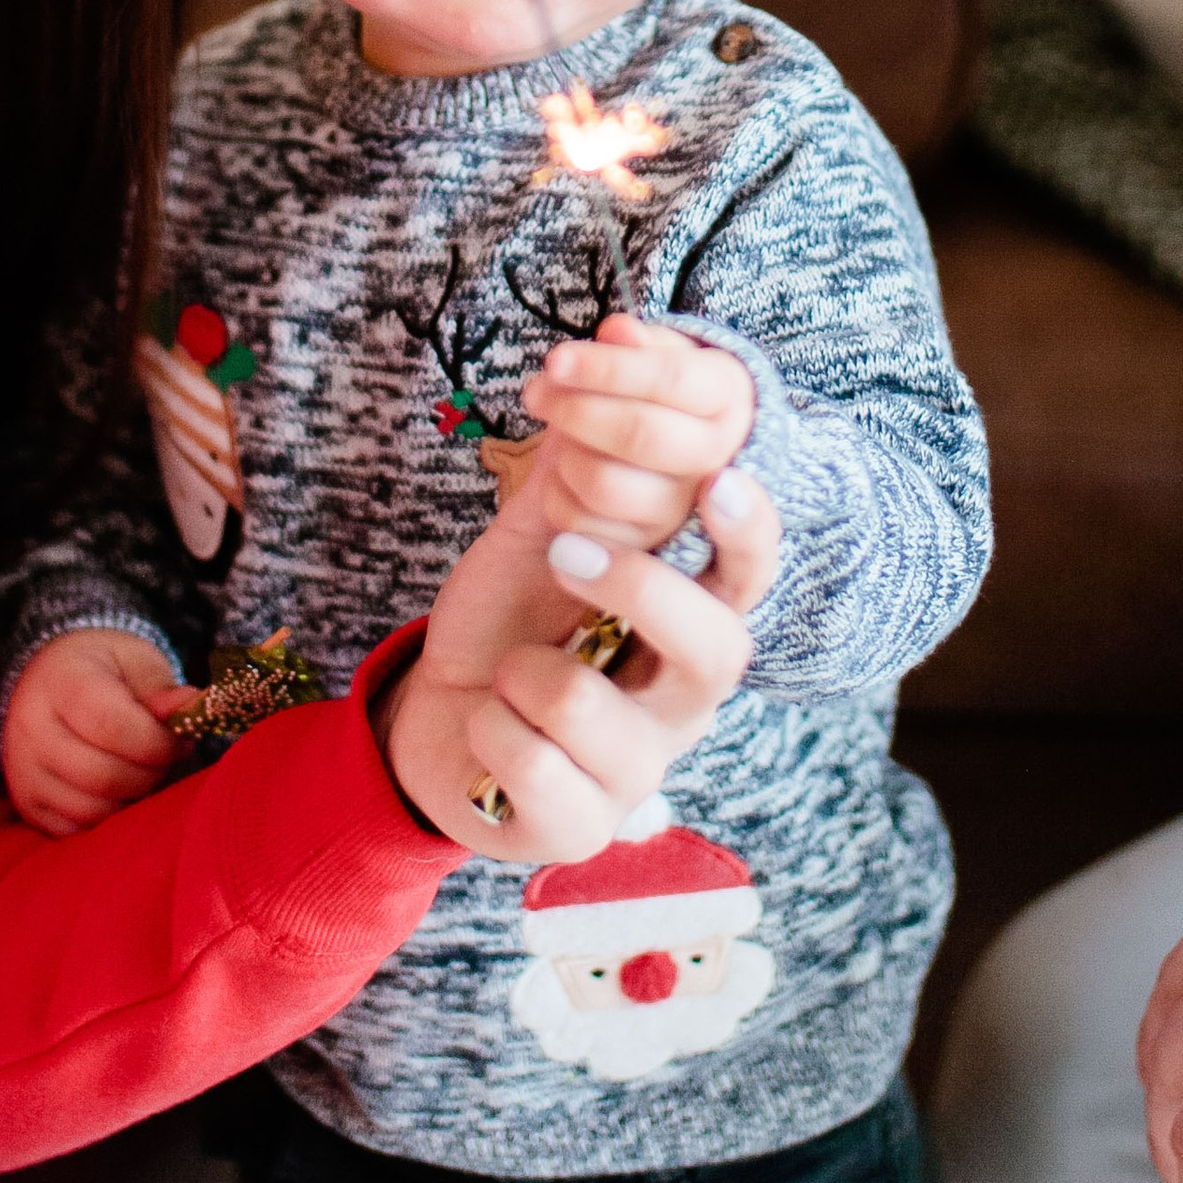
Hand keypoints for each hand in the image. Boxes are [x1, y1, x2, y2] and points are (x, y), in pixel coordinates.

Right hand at [1, 627, 189, 838]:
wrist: (50, 680)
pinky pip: (74, 831)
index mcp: (60, 682)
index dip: (156, 743)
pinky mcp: (26, 803)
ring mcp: (23, 770)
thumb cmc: (103, 670)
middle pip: (102, 775)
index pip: (111, 727)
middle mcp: (31, 728)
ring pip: (90, 810)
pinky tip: (120, 792)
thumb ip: (161, 689)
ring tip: (143, 772)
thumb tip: (189, 707)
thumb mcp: (135, 662)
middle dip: (149, 774)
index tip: (178, 740)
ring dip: (131, 800)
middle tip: (164, 759)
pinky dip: (107, 821)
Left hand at [382, 447, 775, 863]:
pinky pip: (531, 764)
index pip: (748, 581)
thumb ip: (578, 472)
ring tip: (509, 677)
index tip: (721, 480)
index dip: (750, 536)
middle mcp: (681, 701)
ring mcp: (638, 771)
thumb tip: (608, 356)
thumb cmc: (507, 620)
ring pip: (587, 705)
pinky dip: (486, 728)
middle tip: (562, 553)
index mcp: (685, 624)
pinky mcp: (582, 827)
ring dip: (518, 671)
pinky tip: (490, 732)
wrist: (432, 718)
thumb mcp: (538, 537)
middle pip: (716, 651)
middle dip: (637, 589)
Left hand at [520, 316, 756, 552]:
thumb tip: (618, 331)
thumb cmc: (652, 401)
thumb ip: (641, 345)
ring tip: (560, 437)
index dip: (607, 368)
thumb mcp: (654, 362)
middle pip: (641, 433)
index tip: (557, 360)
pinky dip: (558, 496)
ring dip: (565, 453)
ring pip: (606, 483)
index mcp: (730, 398)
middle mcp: (721, 460)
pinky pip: (584, 525)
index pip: (673, 380)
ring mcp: (686, 516)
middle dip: (575, 409)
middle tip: (538, 392)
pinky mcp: (646, 553)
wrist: (657, 467)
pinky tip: (563, 476)